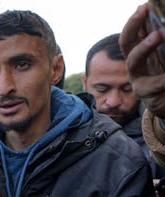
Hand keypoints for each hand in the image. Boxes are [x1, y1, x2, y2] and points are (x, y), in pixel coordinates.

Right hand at [120, 3, 164, 117]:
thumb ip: (161, 43)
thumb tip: (162, 29)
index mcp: (142, 54)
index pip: (133, 33)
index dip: (136, 19)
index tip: (144, 5)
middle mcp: (136, 65)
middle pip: (126, 43)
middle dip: (133, 25)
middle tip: (144, 10)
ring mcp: (139, 80)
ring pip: (134, 62)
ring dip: (145, 46)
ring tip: (160, 34)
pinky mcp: (147, 96)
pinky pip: (153, 84)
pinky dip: (163, 78)